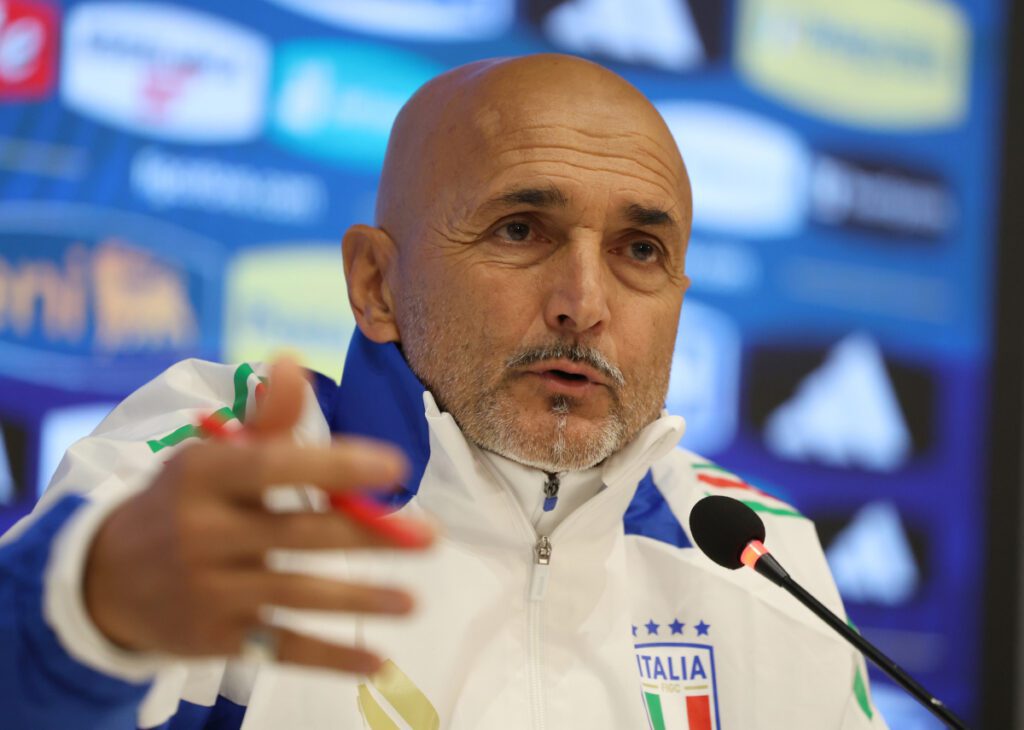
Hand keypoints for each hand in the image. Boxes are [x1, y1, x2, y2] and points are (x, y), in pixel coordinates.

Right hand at [83, 358, 432, 674]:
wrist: (106, 580)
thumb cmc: (180, 502)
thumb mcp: (210, 456)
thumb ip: (262, 419)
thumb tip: (293, 361)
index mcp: (204, 477)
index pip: (274, 466)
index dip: (336, 465)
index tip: (396, 466)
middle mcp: (205, 534)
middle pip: (299, 534)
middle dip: (369, 536)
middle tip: (430, 537)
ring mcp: (211, 590)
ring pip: (298, 594)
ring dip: (361, 599)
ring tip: (412, 602)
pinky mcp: (219, 638)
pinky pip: (283, 647)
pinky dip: (330, 657)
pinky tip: (376, 659)